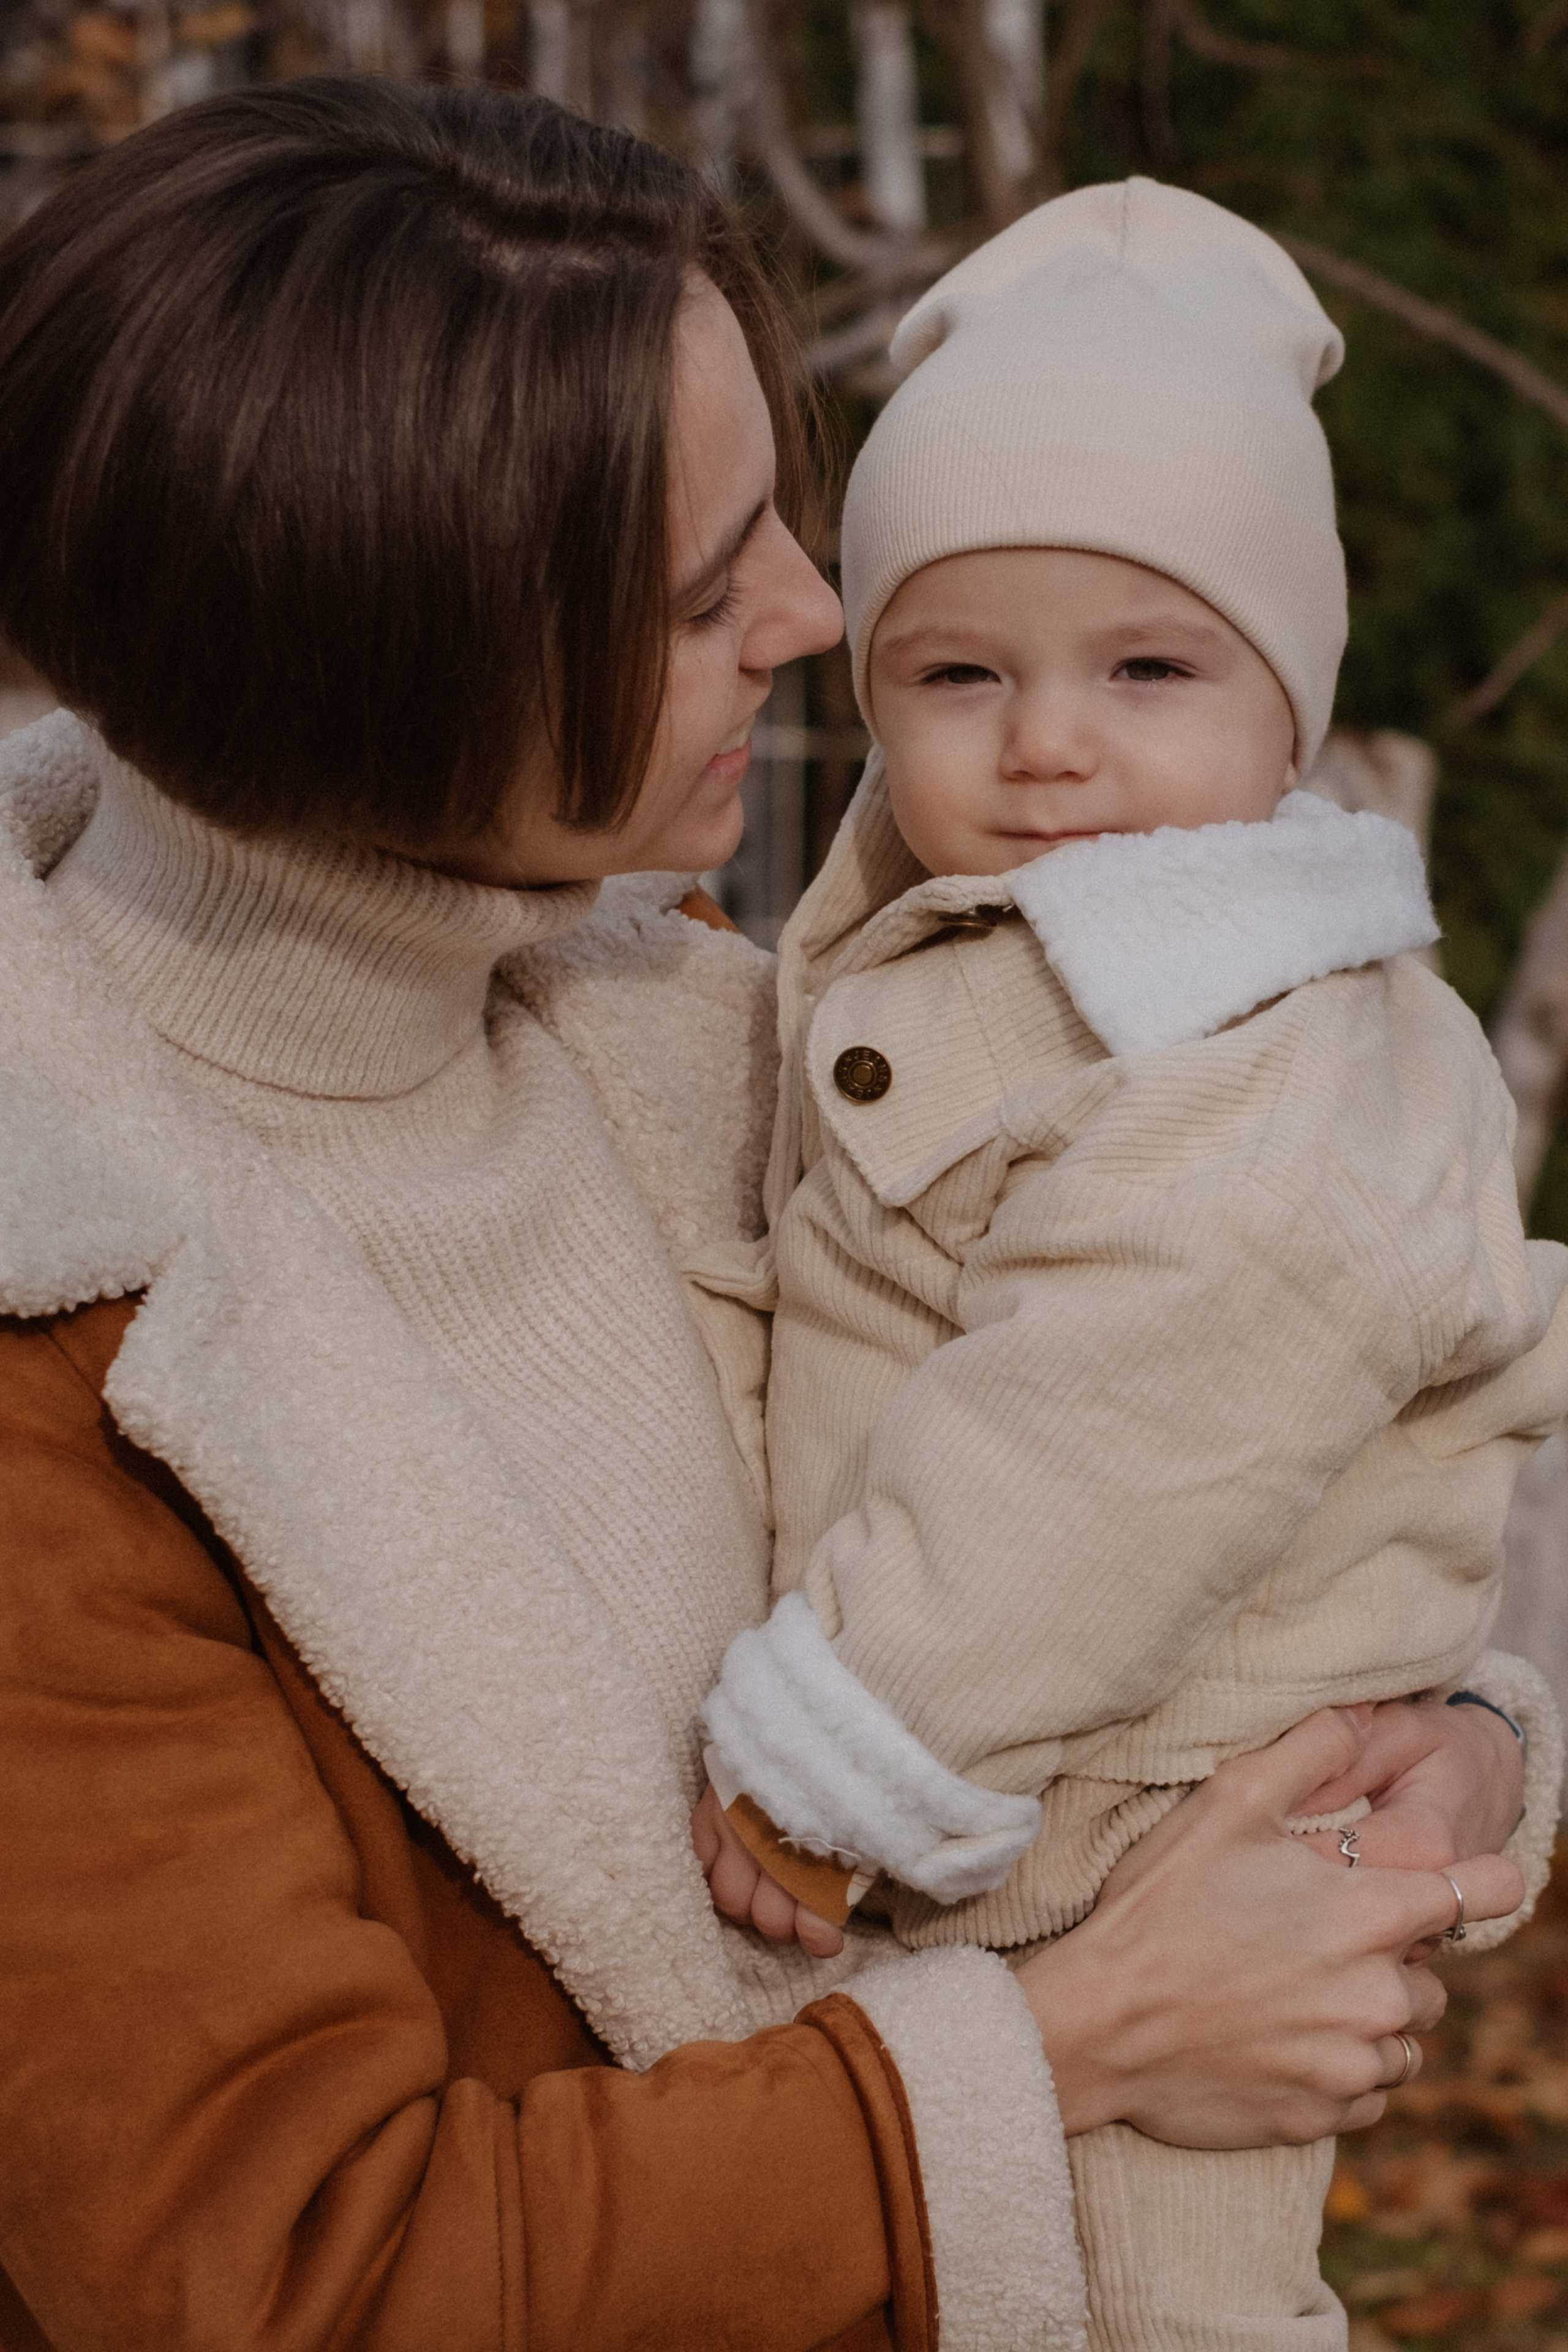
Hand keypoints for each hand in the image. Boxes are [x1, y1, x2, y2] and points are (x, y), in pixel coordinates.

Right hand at [690, 1783, 844, 1958]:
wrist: (815, 1709)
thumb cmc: (844, 1772)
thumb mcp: (860, 1824)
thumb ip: (851, 1871)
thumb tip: (833, 1929)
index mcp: (822, 1854)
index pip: (812, 1921)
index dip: (817, 1937)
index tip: (826, 1941)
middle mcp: (774, 1848)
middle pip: (765, 1917)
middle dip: (781, 1924)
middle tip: (791, 1915)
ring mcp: (736, 1827)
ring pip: (728, 1898)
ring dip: (746, 1905)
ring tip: (760, 1892)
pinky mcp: (711, 1806)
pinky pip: (698, 1858)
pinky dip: (711, 1869)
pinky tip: (728, 1865)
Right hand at [1015, 1708, 1523, 2148]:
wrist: (1098, 2023)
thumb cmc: (1160, 1905)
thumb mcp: (1228, 1804)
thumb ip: (1310, 1749)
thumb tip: (1363, 1709)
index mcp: (1369, 1915)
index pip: (1486, 1891)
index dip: (1482, 1881)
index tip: (1464, 1884)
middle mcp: (1377, 1996)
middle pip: (1433, 1976)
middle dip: (1389, 1959)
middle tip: (1313, 1941)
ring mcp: (1351, 2063)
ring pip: (1404, 2040)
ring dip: (1368, 2019)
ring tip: (1295, 1992)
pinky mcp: (1322, 2115)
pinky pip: (1368, 2094)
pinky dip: (1340, 2071)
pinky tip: (1283, 2041)